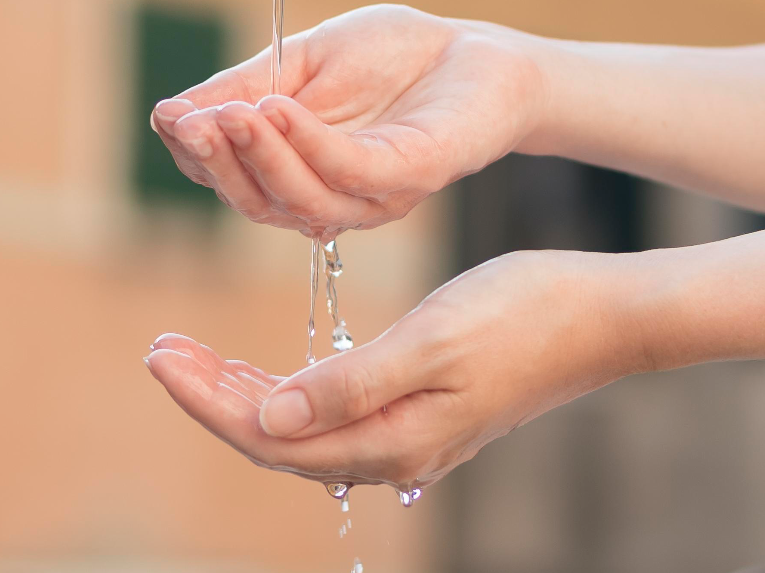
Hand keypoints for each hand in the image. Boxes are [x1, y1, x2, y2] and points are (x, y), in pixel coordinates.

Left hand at [143, 250, 652, 490]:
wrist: (603, 315)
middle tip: (160, 349)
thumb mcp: (431, 340)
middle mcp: (394, 450)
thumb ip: (349, 384)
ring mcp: (409, 435)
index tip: (161, 356)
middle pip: (276, 437)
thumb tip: (269, 416)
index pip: (269, 434)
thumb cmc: (524, 313)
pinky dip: (287, 389)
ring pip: (300, 427)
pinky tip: (266, 369)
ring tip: (193, 355)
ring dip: (243, 392)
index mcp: (390, 438)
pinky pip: (331, 414)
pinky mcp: (421, 412)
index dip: (208, 399)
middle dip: (212, 395)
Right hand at [148, 4, 542, 234]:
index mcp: (297, 173)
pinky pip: (350, 173)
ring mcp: (372, 196)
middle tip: (188, 123)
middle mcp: (330, 198)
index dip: (195, 152)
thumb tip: (169, 114)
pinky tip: (278, 109)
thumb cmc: (393, 56)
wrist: (478, 49)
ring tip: (229, 114)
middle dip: (218, 163)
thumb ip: (244, 88)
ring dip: (258, 156)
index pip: (231, 178)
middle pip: (257, 202)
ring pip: (299, 199)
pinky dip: (308, 144)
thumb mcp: (302, 62)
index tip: (168, 115)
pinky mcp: (411, 176)